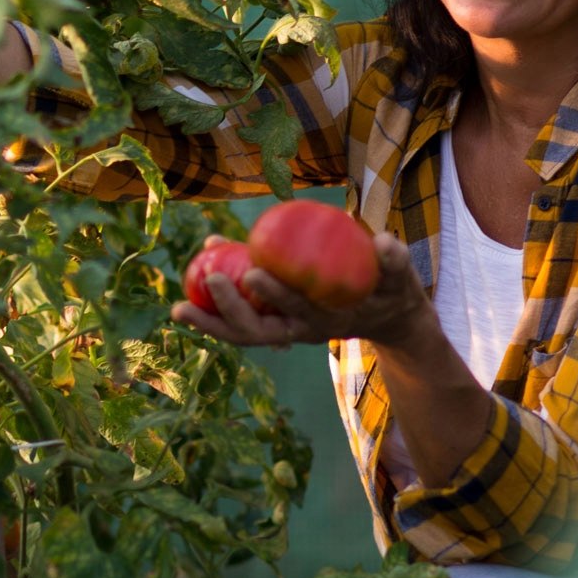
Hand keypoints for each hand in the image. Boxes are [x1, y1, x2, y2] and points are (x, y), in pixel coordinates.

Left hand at [170, 231, 432, 353]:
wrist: (386, 317)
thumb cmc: (391, 292)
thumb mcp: (400, 280)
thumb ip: (395, 263)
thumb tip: (386, 243)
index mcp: (328, 322)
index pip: (297, 311)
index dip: (273, 295)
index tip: (251, 272)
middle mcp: (301, 332)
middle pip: (258, 331)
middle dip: (229, 311)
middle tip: (208, 278)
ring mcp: (285, 331)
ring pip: (242, 334)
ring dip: (210, 323)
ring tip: (177, 309)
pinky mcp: (275, 323)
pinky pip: (241, 318)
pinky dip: (217, 303)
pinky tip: (199, 269)